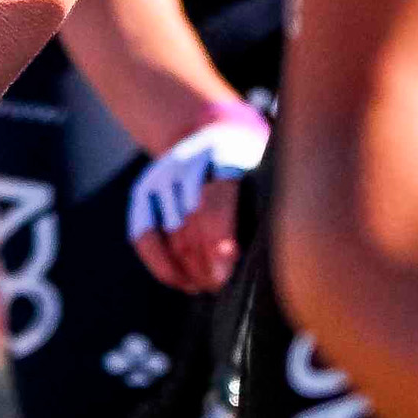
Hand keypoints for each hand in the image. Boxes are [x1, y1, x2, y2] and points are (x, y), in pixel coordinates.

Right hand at [126, 103, 265, 293]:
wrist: (209, 131)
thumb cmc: (249, 166)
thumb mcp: (263, 171)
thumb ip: (264, 204)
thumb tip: (274, 256)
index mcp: (225, 153)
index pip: (216, 198)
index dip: (219, 238)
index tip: (225, 271)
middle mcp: (188, 161)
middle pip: (191, 222)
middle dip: (205, 262)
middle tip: (222, 285)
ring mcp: (162, 175)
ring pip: (170, 234)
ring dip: (188, 268)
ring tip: (208, 286)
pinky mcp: (144, 190)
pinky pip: (143, 235)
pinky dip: (160, 264)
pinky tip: (181, 281)